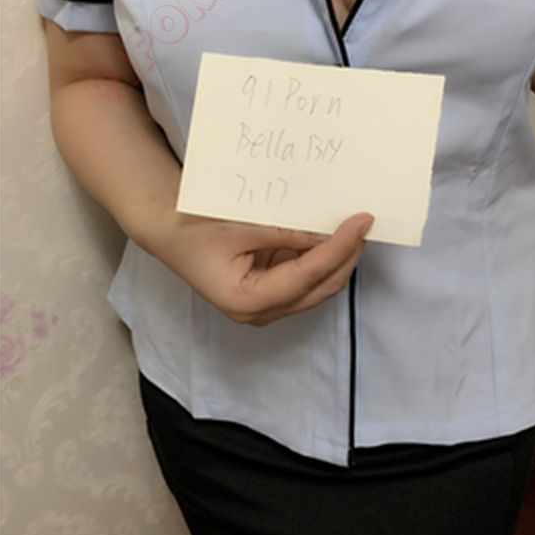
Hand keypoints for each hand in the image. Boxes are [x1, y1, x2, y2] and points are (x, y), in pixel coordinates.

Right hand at [146, 210, 374, 325]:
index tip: (361, 222)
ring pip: (316, 287)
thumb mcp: (240, 226)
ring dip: (337, 259)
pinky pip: (305, 279)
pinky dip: (321, 258)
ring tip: (354, 228)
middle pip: (319, 287)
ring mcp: (266, 306)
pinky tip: (332, 235)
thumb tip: (328, 232)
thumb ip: (286, 232)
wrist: (169, 233)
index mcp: (247, 300)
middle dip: (346, 256)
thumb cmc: (193, 230)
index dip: (339, 248)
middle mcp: (259, 312)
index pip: (307, 275)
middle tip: (365, 224)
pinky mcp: (270, 294)